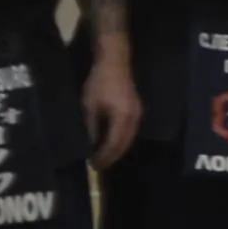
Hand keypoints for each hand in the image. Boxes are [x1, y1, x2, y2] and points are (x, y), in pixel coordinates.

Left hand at [79, 52, 142, 168]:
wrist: (114, 62)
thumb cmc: (99, 83)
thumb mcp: (90, 106)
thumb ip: (91, 126)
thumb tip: (90, 144)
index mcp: (122, 118)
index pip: (114, 144)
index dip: (104, 156)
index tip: (94, 166)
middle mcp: (134, 119)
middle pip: (124, 144)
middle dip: (112, 156)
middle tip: (98, 165)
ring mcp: (138, 114)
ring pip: (129, 139)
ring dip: (117, 149)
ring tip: (104, 156)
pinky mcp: (137, 110)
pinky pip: (130, 131)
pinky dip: (121, 140)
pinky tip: (112, 141)